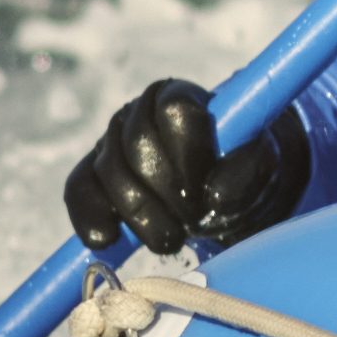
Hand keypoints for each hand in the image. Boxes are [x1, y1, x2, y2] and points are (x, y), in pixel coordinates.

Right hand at [65, 77, 314, 252]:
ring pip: (109, 175)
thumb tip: (216, 196)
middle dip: (167, 192)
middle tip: (194, 219)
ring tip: (173, 239)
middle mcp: (137, 113)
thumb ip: (248, 172)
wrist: (215, 193)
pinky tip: (108, 239)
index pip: (174, 111)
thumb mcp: (257, 168)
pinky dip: (90, 217)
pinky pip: (78, 191)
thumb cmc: (238, 171)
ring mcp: (108, 143)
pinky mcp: (89, 174)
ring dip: (141, 215)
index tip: (206, 190)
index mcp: (178, 96)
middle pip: (137, 147)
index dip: (189, 153)